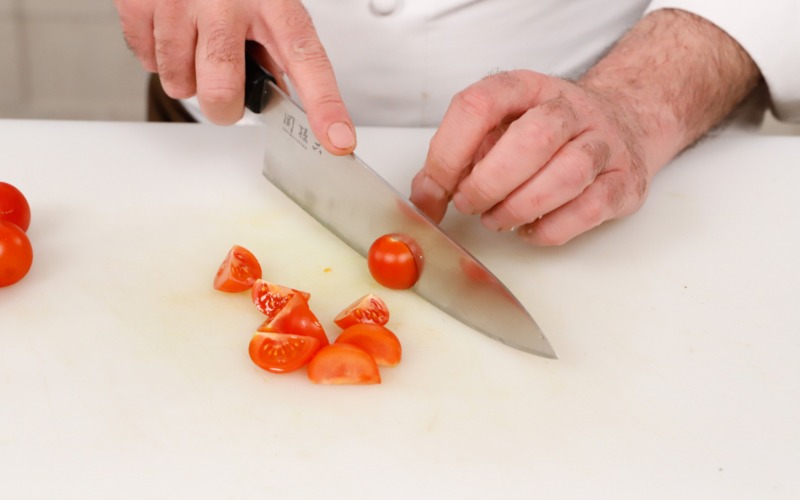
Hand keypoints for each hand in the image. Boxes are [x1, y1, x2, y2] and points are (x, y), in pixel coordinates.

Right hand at [114, 0, 355, 153]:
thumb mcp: (269, 4)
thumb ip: (278, 51)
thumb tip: (287, 102)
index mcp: (274, 2)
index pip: (306, 60)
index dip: (324, 105)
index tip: (338, 139)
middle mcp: (227, 0)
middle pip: (222, 91)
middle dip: (224, 107)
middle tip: (227, 91)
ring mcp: (181, 1)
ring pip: (179, 83)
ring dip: (188, 80)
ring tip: (196, 47)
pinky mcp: (141, 2)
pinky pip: (148, 64)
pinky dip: (160, 59)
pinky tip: (174, 34)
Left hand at [409, 9, 760, 246]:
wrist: (623, 121)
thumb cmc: (548, 132)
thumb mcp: (498, 127)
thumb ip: (457, 157)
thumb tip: (424, 196)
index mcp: (526, 87)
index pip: (480, 105)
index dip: (449, 152)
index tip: (433, 190)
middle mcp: (569, 108)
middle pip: (533, 138)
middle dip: (490, 183)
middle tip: (468, 206)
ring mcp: (604, 143)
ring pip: (568, 174)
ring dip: (520, 207)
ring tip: (497, 219)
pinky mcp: (625, 181)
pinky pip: (590, 209)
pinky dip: (550, 228)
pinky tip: (529, 228)